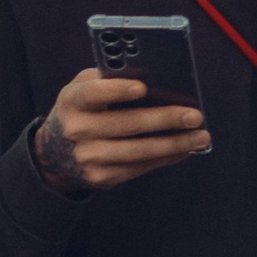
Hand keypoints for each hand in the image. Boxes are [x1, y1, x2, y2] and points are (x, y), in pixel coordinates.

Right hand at [33, 69, 210, 196]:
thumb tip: (155, 80)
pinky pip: (139, 168)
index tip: (143, 87)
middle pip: (126, 124)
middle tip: (195, 116)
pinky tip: (184, 149)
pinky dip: (165, 158)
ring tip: (200, 137)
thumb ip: (110, 79)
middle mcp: (77, 130)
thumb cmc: (82, 109)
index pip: (93, 93)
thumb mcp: (84, 87)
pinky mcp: (101, 177)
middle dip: (164, 120)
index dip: (117, 90)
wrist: (55, 151)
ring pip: (137, 151)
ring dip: (174, 144)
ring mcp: (89, 157)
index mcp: (73, 101)